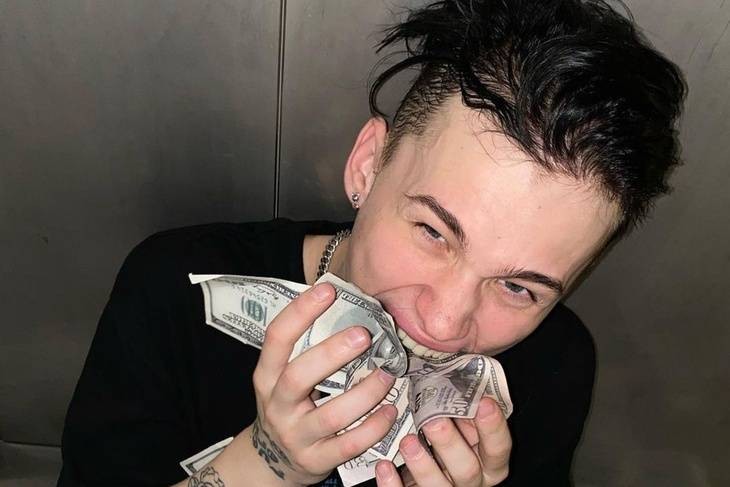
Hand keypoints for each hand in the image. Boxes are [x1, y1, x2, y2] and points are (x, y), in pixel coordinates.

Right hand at [250, 283, 397, 485]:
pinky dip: (373, 428)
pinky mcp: (315, 460)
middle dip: (332, 353)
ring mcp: (295, 435)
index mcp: (267, 375)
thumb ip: (308, 348)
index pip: (276, 338)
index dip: (300, 312)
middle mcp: (277, 405)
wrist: (273, 460)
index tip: (328, 290)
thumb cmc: (289, 404)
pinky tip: (390, 411)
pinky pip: (348, 445)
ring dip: (364, 394)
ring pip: (330, 415)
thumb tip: (351, 304)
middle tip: (364, 334)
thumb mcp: (285, 376)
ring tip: (388, 375)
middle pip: (299, 377)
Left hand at [374, 398, 511, 486]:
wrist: (427, 467)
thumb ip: (464, 406)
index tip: (484, 403)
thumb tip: (456, 369)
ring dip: (423, 465)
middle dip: (450, 444)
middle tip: (434, 421)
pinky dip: (394, 484)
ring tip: (407, 441)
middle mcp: (472, 478)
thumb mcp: (463, 423)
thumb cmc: (449, 436)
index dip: (494, 427)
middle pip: (468, 470)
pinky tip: (384, 466)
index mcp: (488, 460)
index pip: (499, 447)